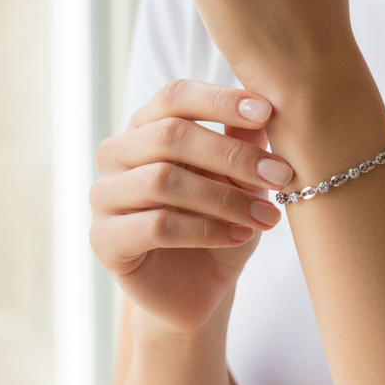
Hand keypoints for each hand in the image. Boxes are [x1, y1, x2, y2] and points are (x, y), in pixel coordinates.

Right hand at [89, 80, 293, 334]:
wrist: (200, 289)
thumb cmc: (220, 220)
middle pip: (170, 135)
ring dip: (225, 198)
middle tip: (280, 174)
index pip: (175, 96)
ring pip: (163, 181)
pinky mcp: (104, 240)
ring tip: (267, 215)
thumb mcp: (240, 178)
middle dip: (232, 154)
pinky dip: (205, 229)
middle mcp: (116, 153)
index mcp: (145, 125)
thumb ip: (243, 140)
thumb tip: (265, 104)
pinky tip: (240, 236)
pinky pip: (155, 226)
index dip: (220, 100)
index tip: (267, 113)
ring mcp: (104, 196)